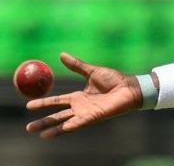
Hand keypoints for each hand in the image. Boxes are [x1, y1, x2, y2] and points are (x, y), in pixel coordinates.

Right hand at [26, 52, 142, 138]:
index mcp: (79, 96)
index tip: (29, 106)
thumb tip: (61, 54)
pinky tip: (53, 133)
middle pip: (57, 116)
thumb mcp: (92, 71)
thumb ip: (76, 65)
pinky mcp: (93, 117)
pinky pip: (76, 124)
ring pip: (64, 122)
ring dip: (50, 128)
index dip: (43, 104)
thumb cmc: (115, 79)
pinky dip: (65, 128)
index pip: (57, 102)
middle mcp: (80, 107)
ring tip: (37, 133)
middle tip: (28, 128)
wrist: (129, 87)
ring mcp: (86, 113)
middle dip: (43, 121)